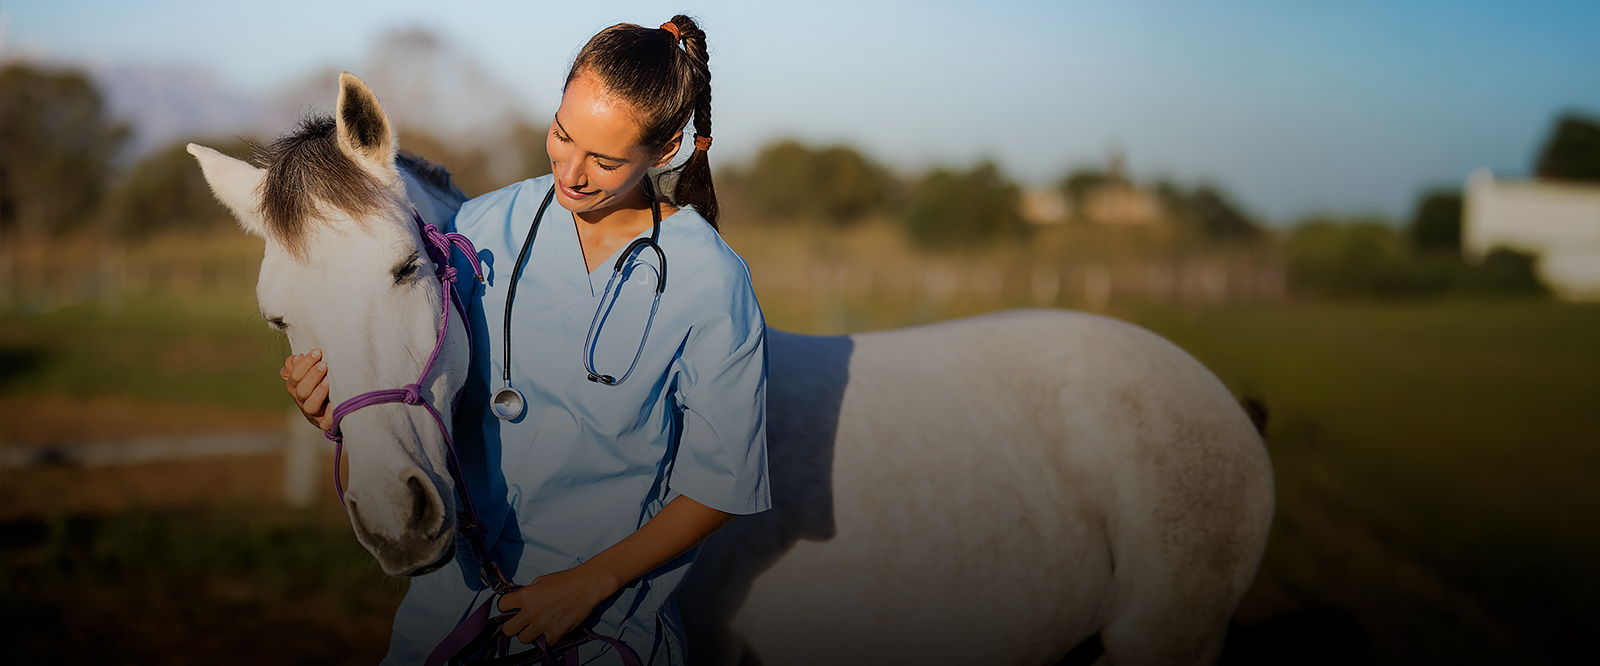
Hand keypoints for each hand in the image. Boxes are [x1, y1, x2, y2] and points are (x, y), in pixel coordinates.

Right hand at [281, 349, 331, 430]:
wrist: (328, 403)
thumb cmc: (317, 381)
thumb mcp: (306, 371)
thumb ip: (298, 364)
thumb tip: (296, 357)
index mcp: (295, 386)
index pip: (294, 375)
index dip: (305, 363)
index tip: (317, 352)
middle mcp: (301, 399)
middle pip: (302, 390)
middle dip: (312, 376)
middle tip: (324, 364)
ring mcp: (312, 412)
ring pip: (310, 406)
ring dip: (319, 392)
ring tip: (328, 381)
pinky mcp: (323, 422)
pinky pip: (324, 422)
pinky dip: (329, 414)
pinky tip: (334, 404)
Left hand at [496, 564, 618, 645]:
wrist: (586, 586)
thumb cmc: (566, 580)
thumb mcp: (541, 580)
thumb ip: (528, 592)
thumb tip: (520, 601)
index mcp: (525, 596)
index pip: (501, 606)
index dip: (506, 606)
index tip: (511, 607)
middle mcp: (531, 612)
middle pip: (508, 630)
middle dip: (513, 626)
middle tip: (521, 622)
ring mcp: (543, 624)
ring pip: (524, 639)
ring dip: (529, 634)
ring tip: (538, 627)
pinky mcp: (556, 633)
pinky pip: (544, 643)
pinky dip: (547, 638)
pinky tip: (552, 629)